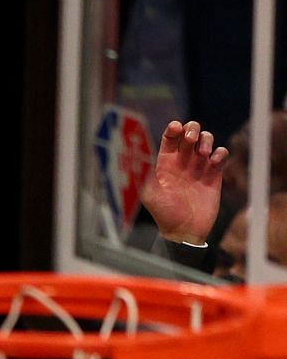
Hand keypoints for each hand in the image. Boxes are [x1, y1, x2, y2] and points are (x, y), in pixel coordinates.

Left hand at [142, 119, 228, 244]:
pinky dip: (220, 153)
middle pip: (190, 133)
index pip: (170, 137)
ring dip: (207, 140)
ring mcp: (199, 166)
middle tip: (191, 141)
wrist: (186, 230)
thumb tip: (137, 159)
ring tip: (203, 154)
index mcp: (166, 163)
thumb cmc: (165, 215)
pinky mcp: (214, 174)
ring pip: (206, 140)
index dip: (174, 128)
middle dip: (193, 130)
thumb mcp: (151, 195)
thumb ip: (145, 176)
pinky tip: (214, 163)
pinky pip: (221, 154)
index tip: (177, 128)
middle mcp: (183, 161)